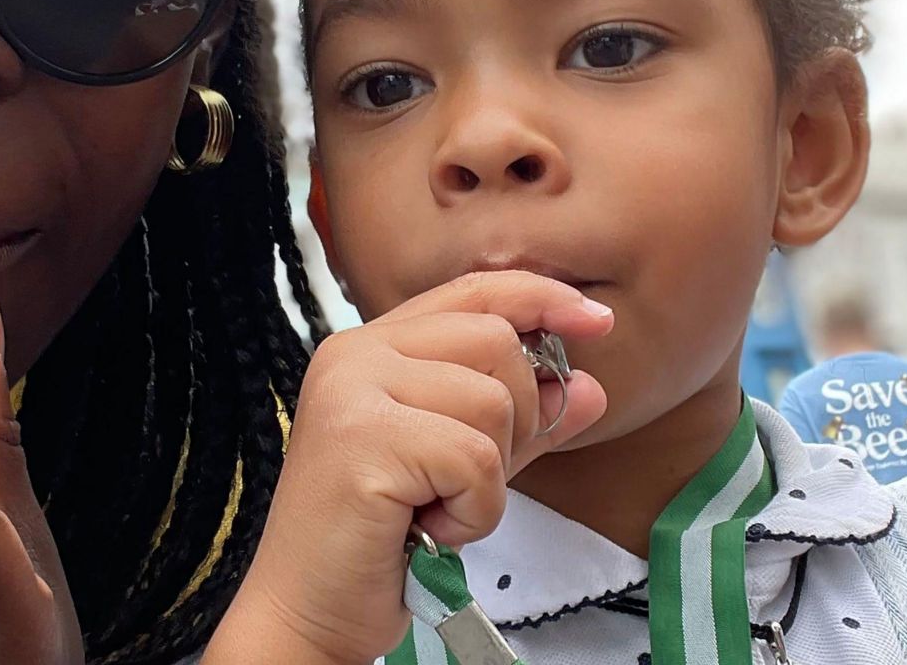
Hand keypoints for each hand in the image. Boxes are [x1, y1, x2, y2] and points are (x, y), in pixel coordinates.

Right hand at [209, 271, 613, 664]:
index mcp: (373, 348)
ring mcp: (353, 390)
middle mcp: (355, 354)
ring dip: (487, 479)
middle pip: (497, 343)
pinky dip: (472, 510)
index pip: (474, 292)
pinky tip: (428, 528)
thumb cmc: (376, 544)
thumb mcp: (463, 470)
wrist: (310, 613)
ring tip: (433, 509)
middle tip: (465, 481)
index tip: (596, 321)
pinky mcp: (363, 439)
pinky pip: (475, 459)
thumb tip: (590, 388)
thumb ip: (519, 424)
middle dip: (514, 420)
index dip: (541, 298)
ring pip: (493, 403)